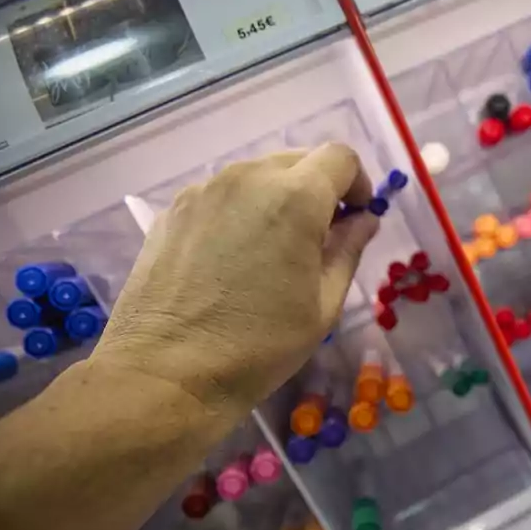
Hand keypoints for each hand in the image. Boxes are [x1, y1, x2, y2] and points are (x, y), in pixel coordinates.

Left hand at [91, 144, 379, 413]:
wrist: (168, 371)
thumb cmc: (259, 344)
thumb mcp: (323, 305)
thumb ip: (348, 250)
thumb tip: (363, 221)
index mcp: (295, 199)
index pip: (340, 157)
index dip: (356, 182)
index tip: (355, 217)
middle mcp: (248, 179)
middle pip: (297, 160)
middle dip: (317, 189)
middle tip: (318, 238)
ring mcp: (204, 191)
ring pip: (256, 175)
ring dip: (276, 199)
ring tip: (270, 250)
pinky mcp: (173, 210)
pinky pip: (221, 196)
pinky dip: (239, 212)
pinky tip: (230, 259)